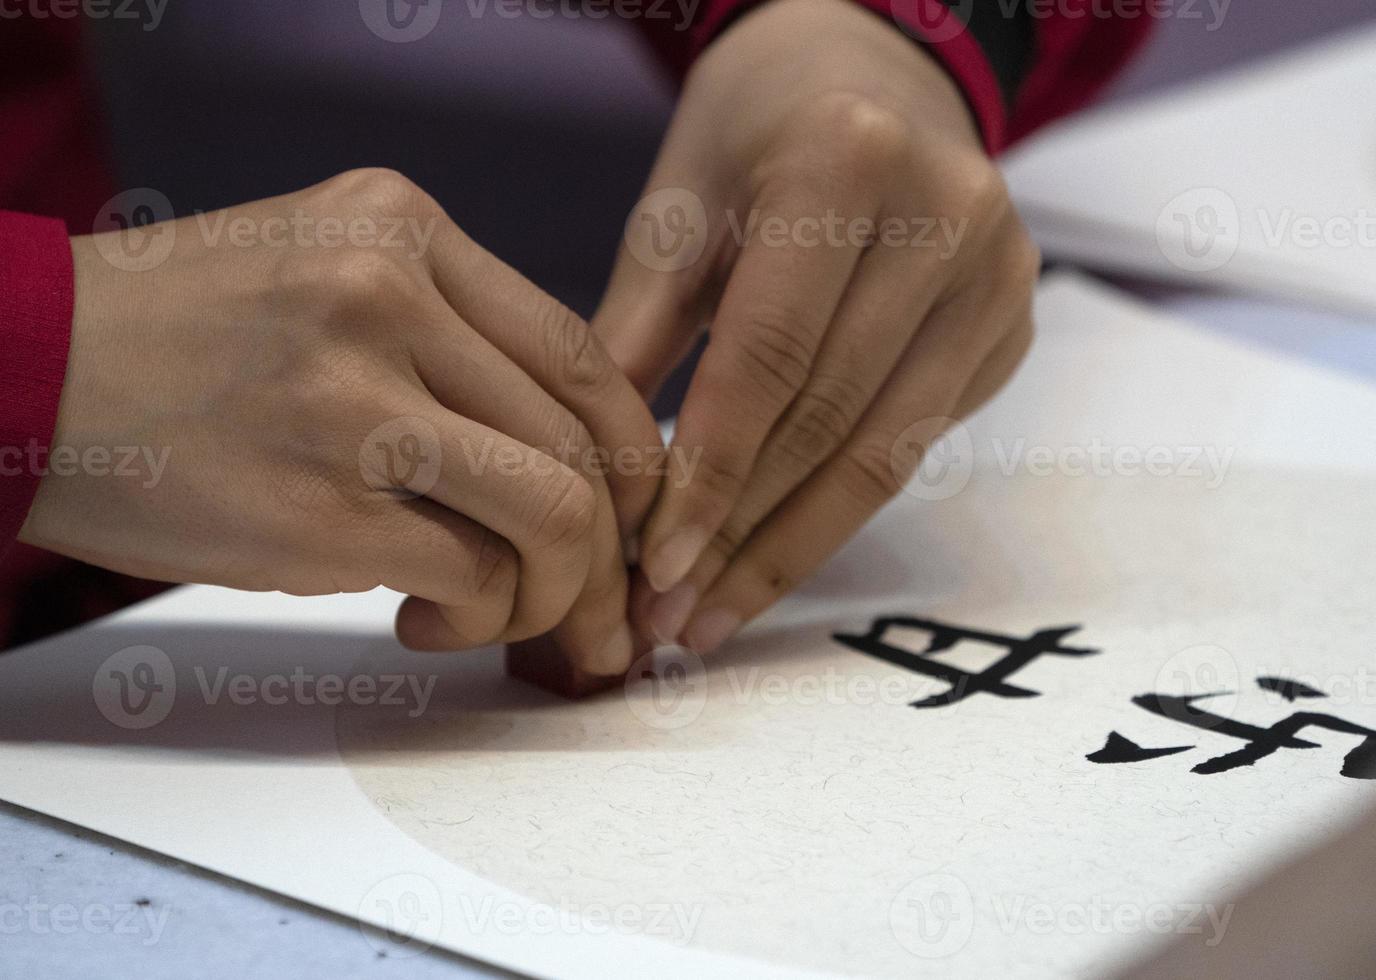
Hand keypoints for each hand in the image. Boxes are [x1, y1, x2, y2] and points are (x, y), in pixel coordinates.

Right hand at [24, 169, 662, 674]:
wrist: (23, 375)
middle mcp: (390, 297)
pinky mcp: (322, 508)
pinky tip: (431, 621)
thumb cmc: (181, 339)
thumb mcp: (324, 273)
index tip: (631, 508)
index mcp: (402, 228)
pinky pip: (476, 578)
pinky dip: (483, 619)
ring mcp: (357, 402)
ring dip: (559, 594)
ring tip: (506, 616)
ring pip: (555, 514)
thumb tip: (573, 449)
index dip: (630, 451)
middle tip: (597, 602)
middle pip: (582, 441)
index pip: (580, 353)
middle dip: (612, 546)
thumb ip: (447, 333)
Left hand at [595, 0, 1038, 653]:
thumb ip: (631, 335)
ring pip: (885, 452)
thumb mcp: (676, 208)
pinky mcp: (1014, 325)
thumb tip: (590, 482)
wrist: (867, 72)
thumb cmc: (752, 132)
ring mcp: (1000, 273)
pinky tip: (772, 553)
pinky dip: (837, 506)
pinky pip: (916, 440)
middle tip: (668, 618)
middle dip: (741, 534)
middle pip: (833, 419)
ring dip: (789, 547)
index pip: (770, 357)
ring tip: (712, 615)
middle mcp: (950, 214)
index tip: (652, 571)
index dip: (709, 476)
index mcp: (848, 162)